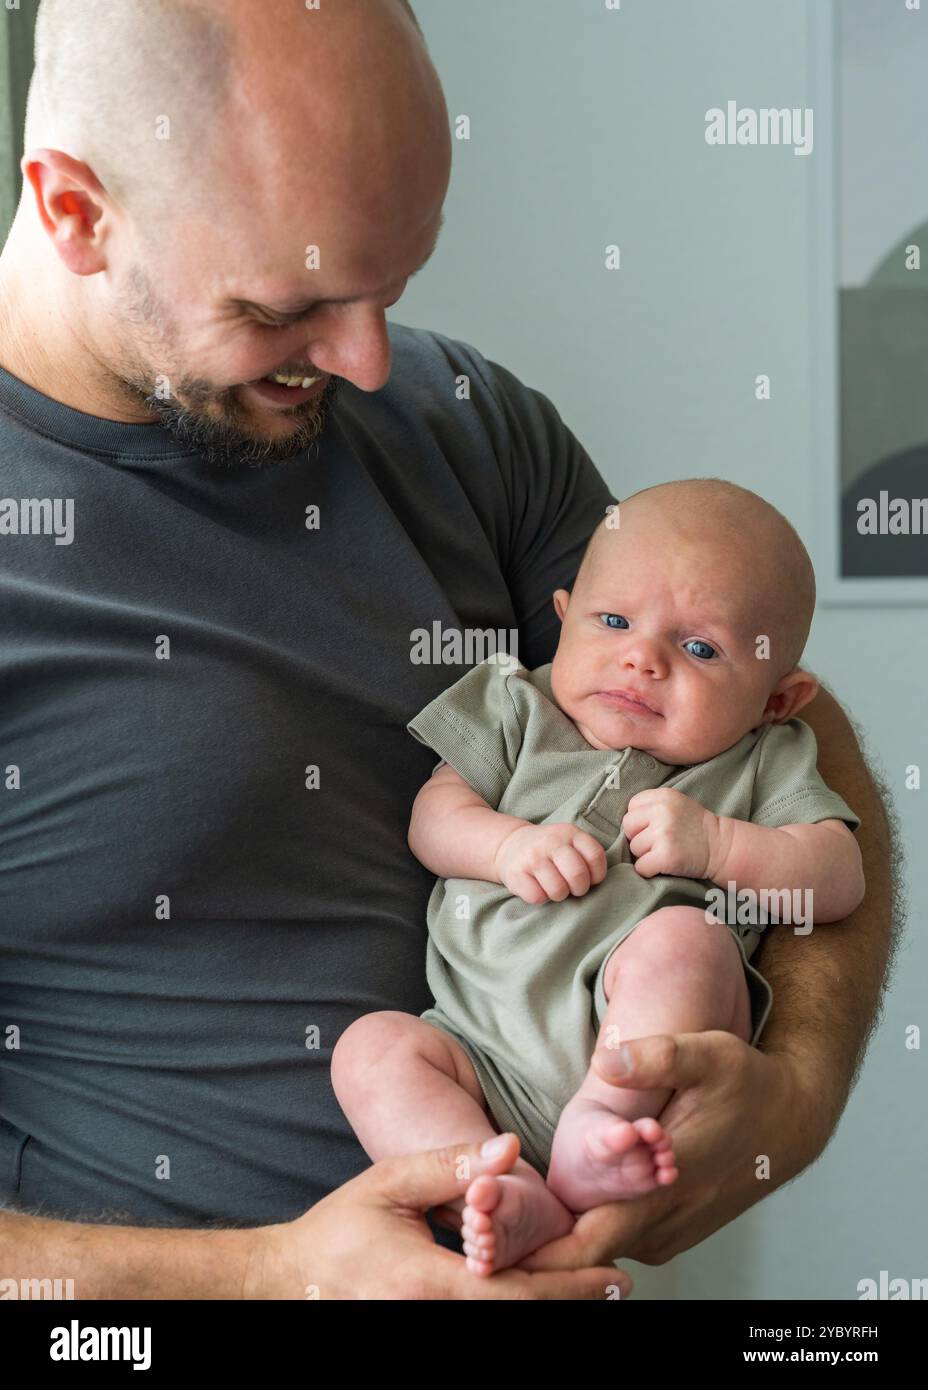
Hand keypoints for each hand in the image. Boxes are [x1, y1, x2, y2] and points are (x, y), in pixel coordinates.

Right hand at [246, 1133, 630, 1298]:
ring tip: (593, 1288)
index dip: (569, 1287)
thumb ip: (451, 1166)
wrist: (292, 1278)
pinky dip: (515, 1311)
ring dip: (547, 1306)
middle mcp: (431, 1318)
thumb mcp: (391, 1183)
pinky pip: (479, 1327)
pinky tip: (540, 1294)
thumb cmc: (339, 1227)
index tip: (613, 1275)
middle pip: (519, 1319)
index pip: (515, 1292)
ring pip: (502, 1328)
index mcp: (427, 1282)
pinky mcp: (423, 1332)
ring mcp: (425, 1331)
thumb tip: (510, 1148)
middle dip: (571, 1301)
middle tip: (619, 1283)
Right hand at [494, 822, 607, 903]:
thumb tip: (597, 883)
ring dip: (559, 895)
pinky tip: (538, 887)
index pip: (595, 856)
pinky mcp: (516, 873)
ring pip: (558, 890)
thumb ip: (587, 855)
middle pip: (578, 875)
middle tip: (572, 887)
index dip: (597, 875)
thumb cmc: (550, 850)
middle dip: (579, 889)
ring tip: (554, 887)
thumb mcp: (570, 841)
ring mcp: (533, 857)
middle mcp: (551, 841)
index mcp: (570, 833)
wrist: (510, 844)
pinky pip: (537, 897)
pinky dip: (541, 898)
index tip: (589, 878)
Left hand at [505, 1032, 831, 1269]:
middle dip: (531, 1251)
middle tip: (476, 1239)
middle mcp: (662, 1224)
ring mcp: (667, 1231)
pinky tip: (550, 1217)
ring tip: (496, 1228)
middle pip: (584, 1256)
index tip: (490, 1257)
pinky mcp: (670, 1228)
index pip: (588, 1245)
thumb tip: (606, 1059)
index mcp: (661, 1193)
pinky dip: (584, 1236)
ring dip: (556, 1244)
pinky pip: (617, 1241)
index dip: (538, 1257)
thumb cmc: (747, 1086)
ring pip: (599, 1251)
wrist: (791, 1119)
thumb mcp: (706, 1055)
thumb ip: (655, 1057)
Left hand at [622, 787, 720, 878]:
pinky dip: (649, 870)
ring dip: (646, 855)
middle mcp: (662, 812)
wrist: (722, 847)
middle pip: (628, 827)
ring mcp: (664, 833)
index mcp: (663, 796)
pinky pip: (641, 867)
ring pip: (634, 848)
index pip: (631, 806)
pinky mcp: (666, 856)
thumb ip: (651, 806)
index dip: (640, 820)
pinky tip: (664, 865)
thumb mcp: (676, 804)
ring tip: (666, 851)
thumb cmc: (695, 828)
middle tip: (658, 842)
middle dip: (639, 837)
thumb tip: (621, 822)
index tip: (655, 827)